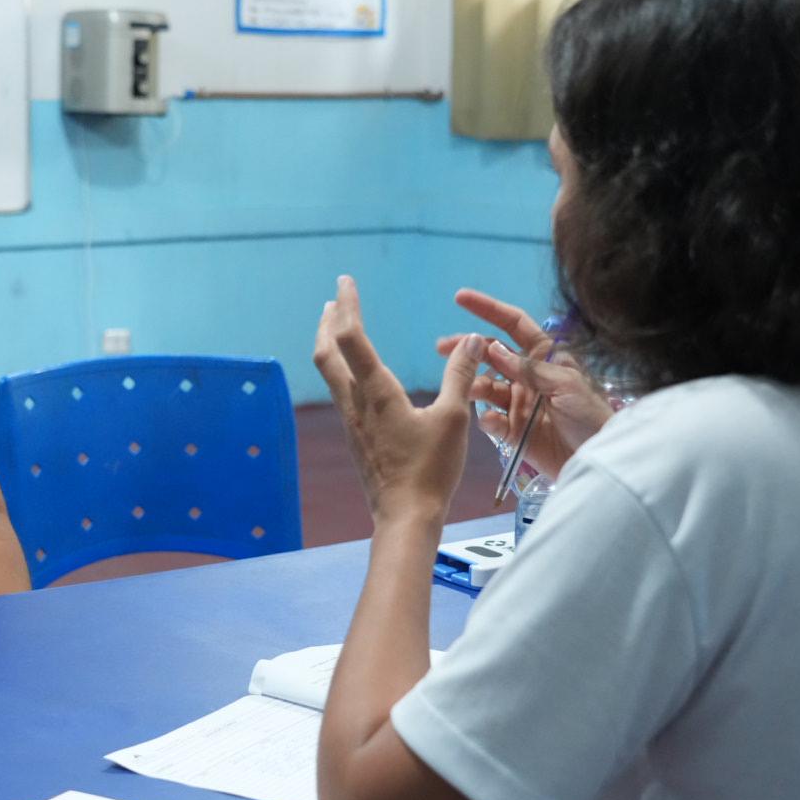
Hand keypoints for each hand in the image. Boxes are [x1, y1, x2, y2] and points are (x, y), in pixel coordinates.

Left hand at [315, 275, 486, 526]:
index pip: (350, 337)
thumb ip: (461, 375)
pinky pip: (340, 392)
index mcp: (377, 393)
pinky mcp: (355, 437)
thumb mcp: (455, 418)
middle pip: (327, 353)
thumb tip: (472, 339)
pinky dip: (340, 369)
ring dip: (330, 344)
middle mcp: (355, 403)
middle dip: (328, 322)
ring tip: (336, 328)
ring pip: (329, 374)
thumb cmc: (431, 470)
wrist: (405, 517)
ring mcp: (351, 422)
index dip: (346, 305)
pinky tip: (354, 375)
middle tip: (333, 300)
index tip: (344, 282)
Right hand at [434, 288, 611, 480]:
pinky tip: (491, 421)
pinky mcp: (514, 431)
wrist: (597, 458)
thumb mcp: (565, 385)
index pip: (513, 325)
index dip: (489, 309)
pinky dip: (488, 420)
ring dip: (475, 386)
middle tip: (442, 349)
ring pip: (486, 387)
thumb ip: (529, 368)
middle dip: (467, 350)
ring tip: (467, 389)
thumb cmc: (590, 415)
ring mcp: (519, 403)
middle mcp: (528, 376)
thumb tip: (494, 348)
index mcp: (544, 357)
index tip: (460, 298)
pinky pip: (492, 420)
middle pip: (491, 355)